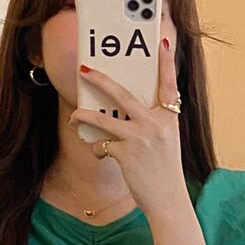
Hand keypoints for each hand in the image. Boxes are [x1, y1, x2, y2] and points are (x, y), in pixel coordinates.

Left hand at [68, 37, 186, 219]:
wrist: (169, 202)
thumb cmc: (165, 174)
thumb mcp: (167, 143)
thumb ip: (154, 125)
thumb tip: (125, 114)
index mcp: (169, 119)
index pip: (169, 84)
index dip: (165, 63)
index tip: (161, 42)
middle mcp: (156, 124)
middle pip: (123, 94)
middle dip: (100, 80)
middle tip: (84, 70)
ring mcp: (140, 138)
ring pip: (104, 119)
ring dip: (85, 117)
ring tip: (75, 117)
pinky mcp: (126, 154)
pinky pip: (103, 145)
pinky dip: (99, 149)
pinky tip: (102, 154)